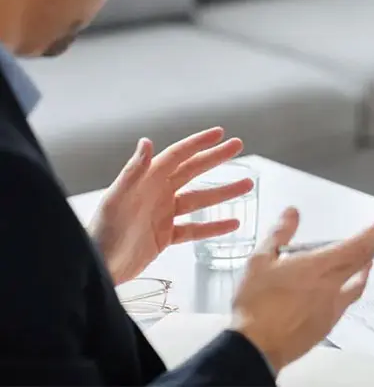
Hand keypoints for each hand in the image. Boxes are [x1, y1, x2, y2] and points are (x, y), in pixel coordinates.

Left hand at [90, 128, 253, 284]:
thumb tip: (146, 142)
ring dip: (223, 192)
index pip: (178, 155)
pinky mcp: (165, 236)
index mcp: (147, 180)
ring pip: (200, 199)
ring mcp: (163, 214)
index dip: (198, 143)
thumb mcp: (116, 199)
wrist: (97, 267)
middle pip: (193, 171)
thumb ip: (133, 171)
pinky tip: (233, 223)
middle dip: (215, 158)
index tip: (220, 133)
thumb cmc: (102, 232)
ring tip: (248, 185)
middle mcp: (158, 193)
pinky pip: (195, 228)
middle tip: (238, 146)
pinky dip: (214, 226)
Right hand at [231, 209, 373, 372]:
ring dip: (365, 269)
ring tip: (367, 262)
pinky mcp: (327, 325)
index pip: (355, 245)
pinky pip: (346, 302)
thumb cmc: (255, 304)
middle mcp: (330, 286)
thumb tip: (292, 213)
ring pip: (358, 284)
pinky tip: (344, 290)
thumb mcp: (260, 261)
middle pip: (361, 263)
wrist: (256, 347)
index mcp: (316, 267)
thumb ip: (280, 234)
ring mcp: (332, 307)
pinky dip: (351, 290)